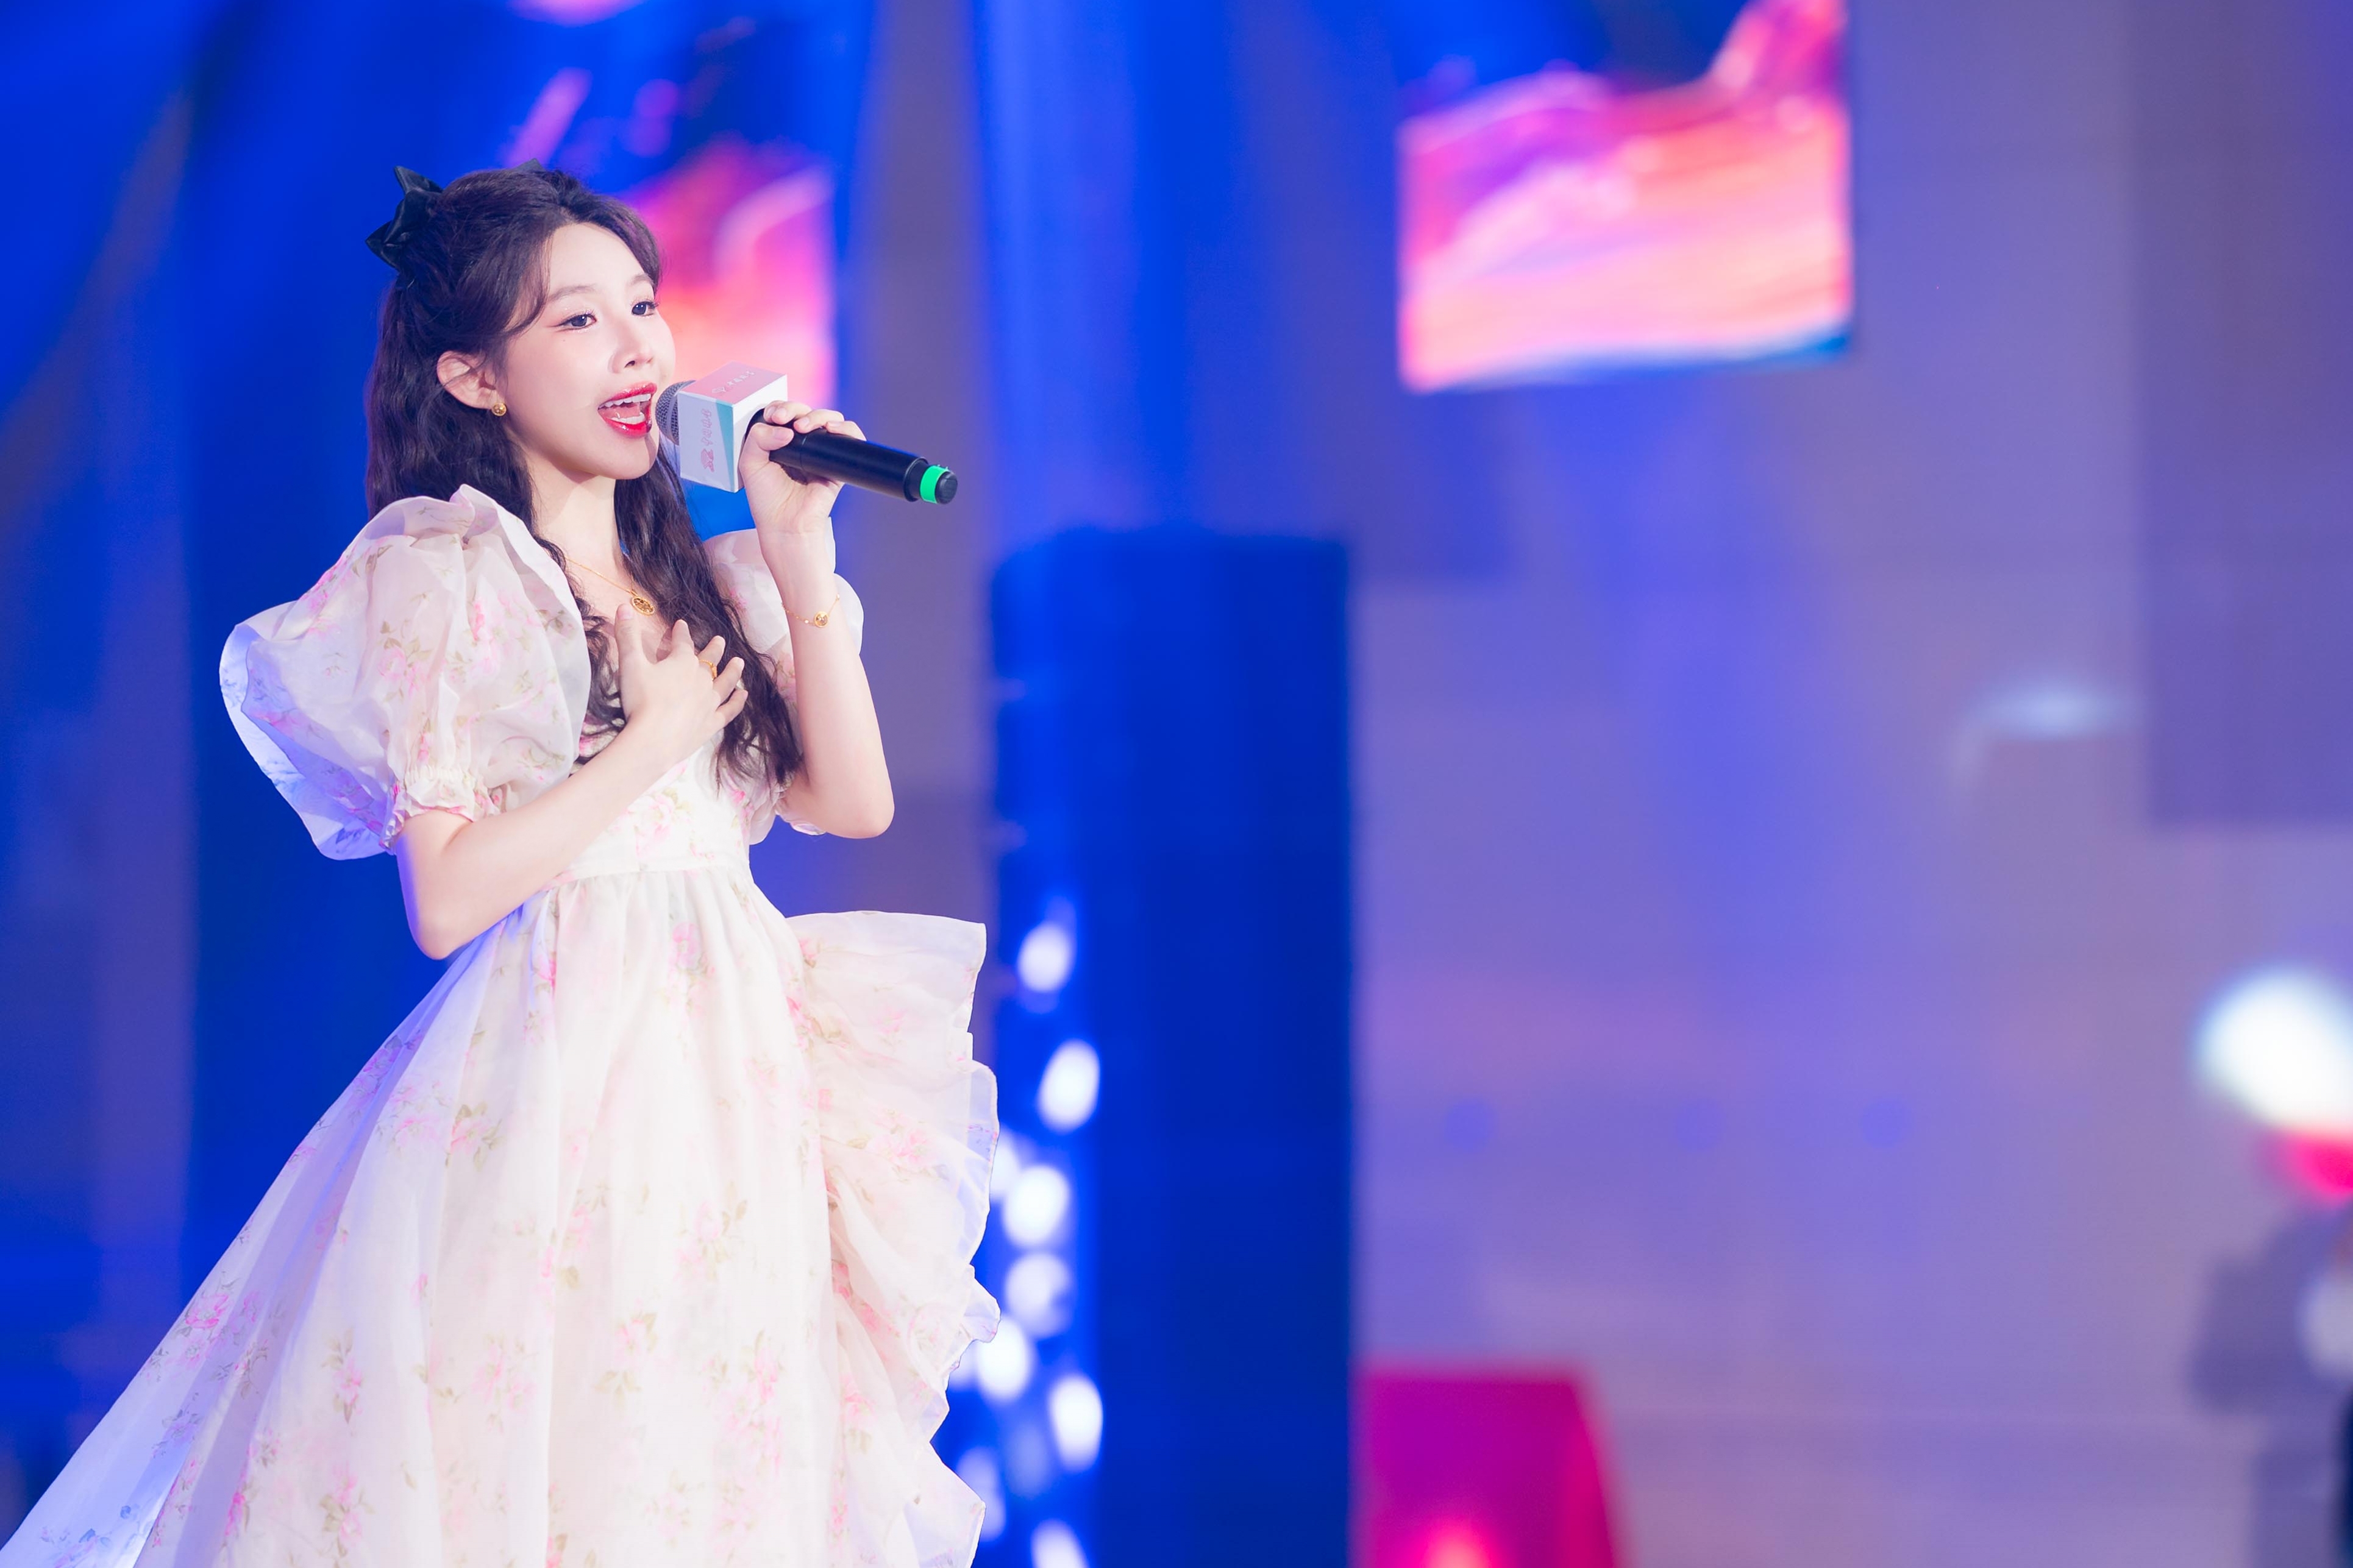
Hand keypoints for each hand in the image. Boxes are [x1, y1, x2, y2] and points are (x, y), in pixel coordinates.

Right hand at [612, 603, 746, 769]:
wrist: (654, 739)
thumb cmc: (641, 700)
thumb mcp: (629, 665)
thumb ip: (627, 636)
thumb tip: (623, 606)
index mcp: (682, 663)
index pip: (682, 643)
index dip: (681, 633)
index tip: (682, 625)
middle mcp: (701, 679)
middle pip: (709, 660)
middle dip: (713, 648)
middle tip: (720, 640)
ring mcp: (709, 702)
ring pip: (725, 682)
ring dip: (732, 671)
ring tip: (740, 663)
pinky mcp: (712, 723)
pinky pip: (729, 710)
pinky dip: (737, 702)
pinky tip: (743, 696)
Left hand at [741, 400, 865, 537]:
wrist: (785, 524)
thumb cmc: (767, 499)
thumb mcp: (750, 463)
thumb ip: (758, 438)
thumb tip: (786, 428)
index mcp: (780, 440)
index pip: (784, 411)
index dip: (779, 407)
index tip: (773, 416)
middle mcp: (802, 443)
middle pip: (805, 411)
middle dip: (794, 409)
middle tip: (783, 419)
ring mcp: (821, 451)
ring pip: (828, 418)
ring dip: (817, 415)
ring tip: (803, 427)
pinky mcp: (837, 462)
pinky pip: (851, 437)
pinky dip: (846, 428)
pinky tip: (832, 430)